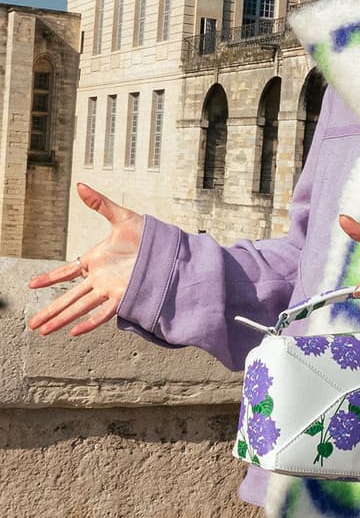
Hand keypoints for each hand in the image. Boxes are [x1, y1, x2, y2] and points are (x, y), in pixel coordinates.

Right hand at [28, 183, 144, 336]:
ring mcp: (110, 289)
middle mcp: (100, 278)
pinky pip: (103, 313)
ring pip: (80, 307)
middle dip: (50, 310)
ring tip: (43, 331)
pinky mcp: (123, 296)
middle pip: (69, 297)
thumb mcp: (120, 216)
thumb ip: (99, 203)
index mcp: (96, 260)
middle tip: (32, 324)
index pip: (67, 272)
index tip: (31, 286)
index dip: (49, 278)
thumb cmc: (147, 235)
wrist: (170, 249)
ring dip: (62, 318)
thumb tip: (80, 186)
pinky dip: (89, 322)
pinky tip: (74, 332)